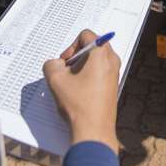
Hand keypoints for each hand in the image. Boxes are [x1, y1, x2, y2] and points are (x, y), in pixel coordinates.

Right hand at [43, 29, 120, 154]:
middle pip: (91, 46)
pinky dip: (87, 76)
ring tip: (71, 83)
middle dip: (76, 56)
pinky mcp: (113, 85)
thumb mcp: (55, 79)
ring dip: (81, 67)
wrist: (94, 130)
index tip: (65, 62)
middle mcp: (112, 60)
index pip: (85, 35)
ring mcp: (115, 73)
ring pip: (95, 59)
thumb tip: (56, 65)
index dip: (71, 46)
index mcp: (101, 53)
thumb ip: (51, 64)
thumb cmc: (79, 105)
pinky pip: (99, 71)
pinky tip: (78, 92)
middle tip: (67, 71)